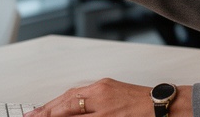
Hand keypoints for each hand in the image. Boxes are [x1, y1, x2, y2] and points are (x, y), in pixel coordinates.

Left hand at [25, 79, 191, 116]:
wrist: (163, 105)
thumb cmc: (142, 101)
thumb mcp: (115, 93)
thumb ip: (95, 99)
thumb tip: (73, 108)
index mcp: (101, 86)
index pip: (69, 95)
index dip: (50, 105)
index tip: (37, 112)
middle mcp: (101, 95)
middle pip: (67, 104)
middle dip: (47, 112)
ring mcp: (107, 110)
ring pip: (75, 115)